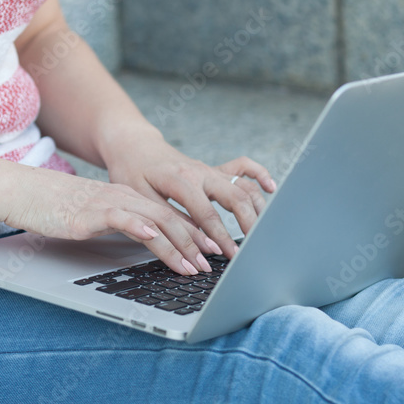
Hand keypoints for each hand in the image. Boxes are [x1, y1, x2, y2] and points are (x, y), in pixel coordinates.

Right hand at [4, 166, 219, 275]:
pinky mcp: (91, 212)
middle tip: (212, 265)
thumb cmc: (59, 209)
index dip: (196, 235)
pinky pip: (122, 218)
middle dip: (195, 244)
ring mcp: (111, 203)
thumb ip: (124, 227)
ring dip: (177, 245)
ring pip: (154, 221)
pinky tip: (153, 239)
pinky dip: (140, 229)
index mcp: (131, 199)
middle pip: (172, 219)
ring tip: (192, 265)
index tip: (213, 253)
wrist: (26, 192)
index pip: (172, 216)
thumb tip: (148, 244)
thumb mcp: (99, 218)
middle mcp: (127, 198)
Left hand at [105, 135, 275, 261]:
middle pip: (235, 198)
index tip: (231, 257)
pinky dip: (259, 175)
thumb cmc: (132, 172)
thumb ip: (171, 221)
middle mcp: (201, 171)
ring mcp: (209, 169)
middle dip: (249, 225)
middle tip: (254, 248)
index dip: (221, 238)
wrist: (133, 146)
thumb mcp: (143, 199)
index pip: (207, 214)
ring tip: (263, 231)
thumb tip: (197, 245)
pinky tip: (270, 188)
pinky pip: (242, 167)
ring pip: (243, 185)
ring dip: (257, 207)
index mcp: (182, 179)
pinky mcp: (213, 169)